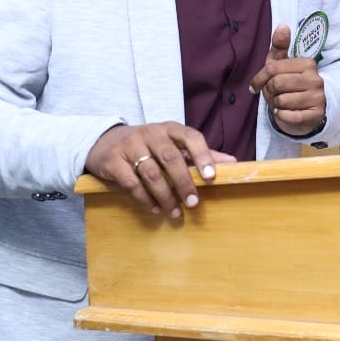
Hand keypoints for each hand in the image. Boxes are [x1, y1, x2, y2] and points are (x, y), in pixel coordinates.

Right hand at [85, 123, 235, 217]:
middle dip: (184, 182)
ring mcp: (130, 145)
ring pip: (151, 173)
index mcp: (171, 128)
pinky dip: (145, 199)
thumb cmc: (149, 145)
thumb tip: (233, 162)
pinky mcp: (113, 161)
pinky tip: (155, 209)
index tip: (211, 177)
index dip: (203, 155)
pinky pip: (131, 183)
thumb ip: (201, 153)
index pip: (191, 137)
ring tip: (175, 211)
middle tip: (194, 203)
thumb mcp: (173, 144)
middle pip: (171, 158)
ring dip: (165, 196)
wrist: (105, 143)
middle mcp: (151, 133)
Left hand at [250, 23, 325, 136]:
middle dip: (270, 92)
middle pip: (277, 84)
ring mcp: (318, 97)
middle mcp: (316, 79)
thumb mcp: (282, 65)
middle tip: (274, 95)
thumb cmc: (290, 85)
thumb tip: (282, 26)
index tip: (255, 86)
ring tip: (282, 104)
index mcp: (308, 64)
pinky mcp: (316, 115)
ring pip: (282, 101)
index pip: (273, 68)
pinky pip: (289, 116)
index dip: (259, 78)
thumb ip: (280, 46)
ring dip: (276, 105)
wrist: (308, 112)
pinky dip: (282, 117)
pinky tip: (287, 113)